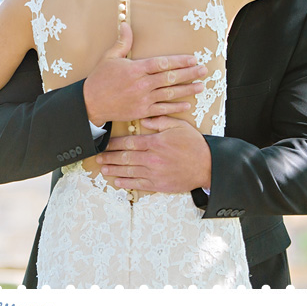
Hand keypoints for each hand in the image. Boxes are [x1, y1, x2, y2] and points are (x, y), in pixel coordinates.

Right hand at [82, 23, 207, 125]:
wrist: (90, 103)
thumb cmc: (100, 79)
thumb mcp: (109, 57)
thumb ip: (122, 42)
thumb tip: (126, 24)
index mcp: (136, 68)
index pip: (163, 63)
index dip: (180, 61)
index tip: (193, 59)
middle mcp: (142, 83)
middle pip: (170, 78)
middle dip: (189, 74)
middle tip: (204, 70)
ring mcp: (143, 99)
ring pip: (170, 93)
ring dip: (187, 90)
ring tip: (201, 86)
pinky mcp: (141, 111)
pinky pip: (162, 109)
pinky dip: (176, 107)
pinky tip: (187, 104)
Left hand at [95, 116, 210, 192]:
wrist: (207, 166)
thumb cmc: (194, 145)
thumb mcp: (178, 126)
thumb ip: (160, 121)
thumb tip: (144, 120)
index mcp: (155, 143)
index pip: (129, 142)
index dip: (114, 144)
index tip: (105, 144)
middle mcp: (152, 158)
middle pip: (125, 158)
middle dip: (110, 157)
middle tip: (98, 158)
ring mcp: (154, 173)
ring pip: (129, 171)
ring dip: (114, 170)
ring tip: (103, 169)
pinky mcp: (159, 185)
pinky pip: (139, 185)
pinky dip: (127, 183)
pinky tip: (118, 182)